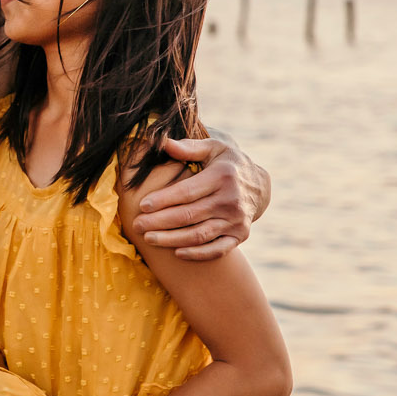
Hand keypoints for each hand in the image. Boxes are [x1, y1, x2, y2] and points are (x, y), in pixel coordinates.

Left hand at [136, 136, 269, 260]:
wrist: (259, 185)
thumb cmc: (226, 163)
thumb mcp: (213, 148)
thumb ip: (188, 146)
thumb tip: (161, 141)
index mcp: (222, 176)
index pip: (187, 192)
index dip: (163, 200)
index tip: (142, 205)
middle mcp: (231, 200)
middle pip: (189, 215)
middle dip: (160, 222)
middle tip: (137, 225)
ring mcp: (237, 220)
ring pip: (199, 235)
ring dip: (172, 240)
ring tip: (149, 239)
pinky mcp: (240, 235)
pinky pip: (217, 249)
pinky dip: (198, 254)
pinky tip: (177, 253)